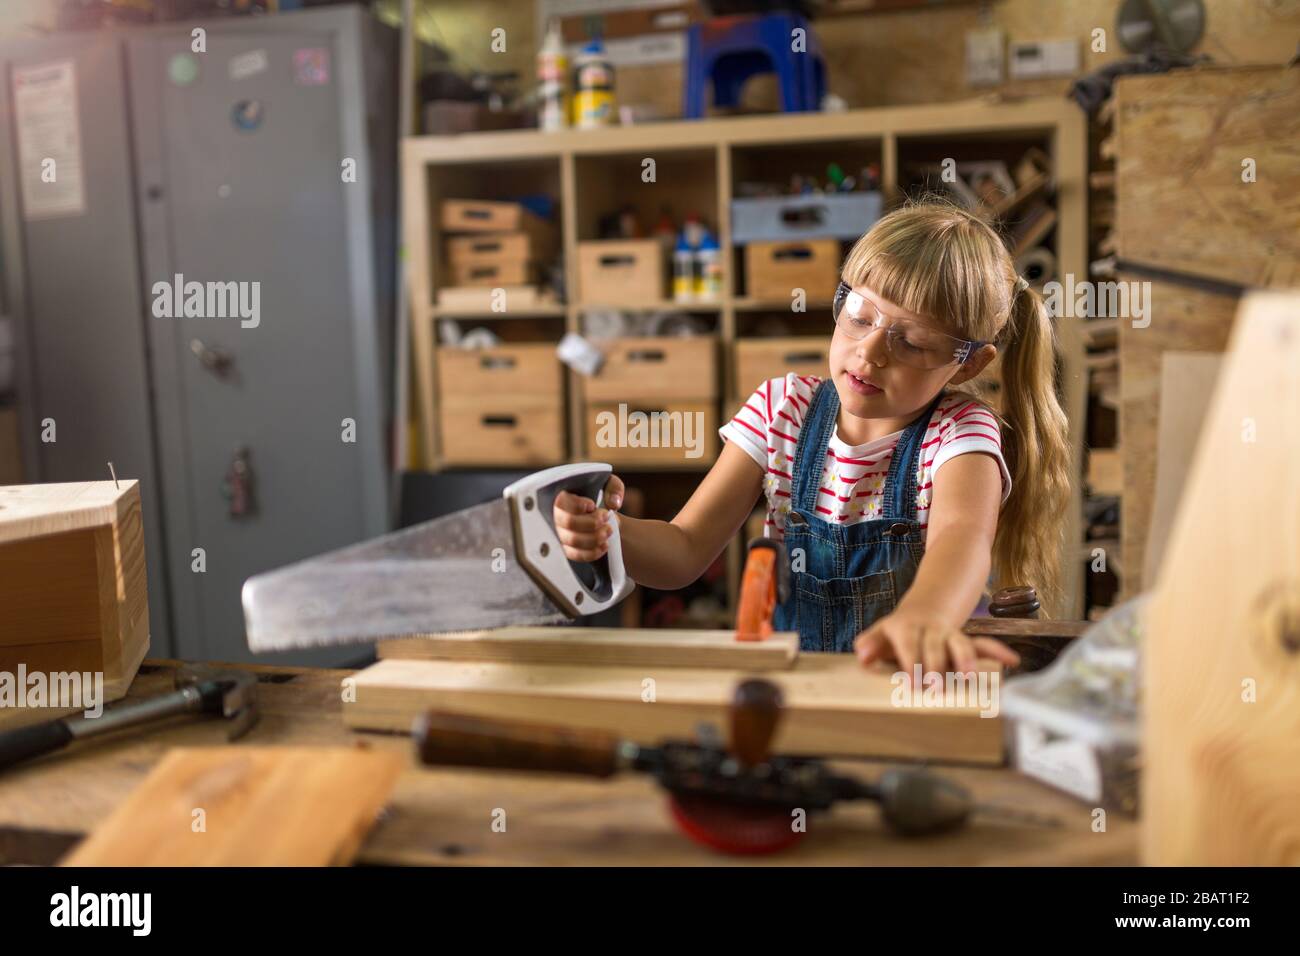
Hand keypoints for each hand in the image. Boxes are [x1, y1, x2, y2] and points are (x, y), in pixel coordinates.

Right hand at [552, 475, 624, 561]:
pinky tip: (604, 545)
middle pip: (569, 523)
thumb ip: (613, 487)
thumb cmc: (596, 494)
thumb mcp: (605, 483)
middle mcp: (555, 516)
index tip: (592, 505)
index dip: (579, 506)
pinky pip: (576, 556)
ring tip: (608, 531)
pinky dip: (593, 553)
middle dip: (592, 522)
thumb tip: (614, 503)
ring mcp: (559, 534)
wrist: (596, 512)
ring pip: (573, 541)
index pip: (562, 503)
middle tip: (606, 517)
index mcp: (560, 497)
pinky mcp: (566, 549)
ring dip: (595, 537)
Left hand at [854, 607, 1019, 682]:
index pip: (908, 644)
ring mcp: (949, 635)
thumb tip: (861, 656)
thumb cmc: (898, 631)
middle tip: (937, 687)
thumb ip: (871, 644)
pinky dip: (998, 651)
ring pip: (961, 642)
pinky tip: (1012, 660)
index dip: (910, 662)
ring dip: (966, 658)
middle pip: (935, 645)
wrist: (925, 608)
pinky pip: (984, 643)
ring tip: (970, 676)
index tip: (912, 683)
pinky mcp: (965, 641)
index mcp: (906, 627)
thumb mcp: (881, 634)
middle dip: (937, 665)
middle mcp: (930, 630)